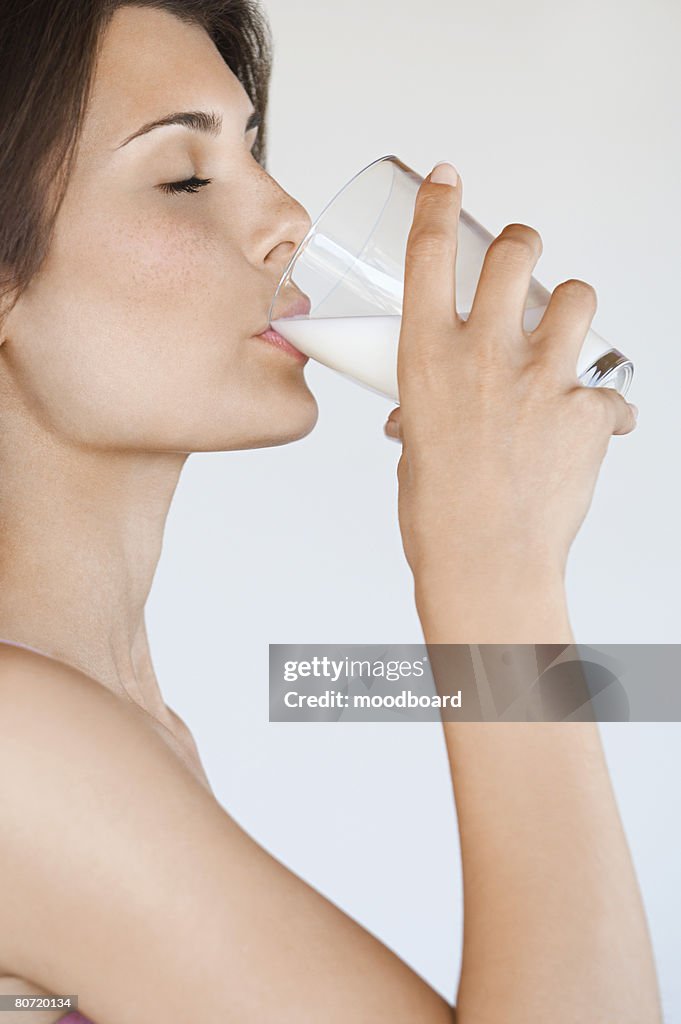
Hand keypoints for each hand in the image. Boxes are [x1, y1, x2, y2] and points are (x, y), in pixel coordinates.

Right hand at [385, 162, 636, 598]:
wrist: (484, 563)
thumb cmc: (437, 516)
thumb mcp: (414, 449)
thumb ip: (425, 415)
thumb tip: (422, 420)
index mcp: (426, 359)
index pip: (429, 255)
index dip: (438, 203)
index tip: (445, 177)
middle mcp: (485, 354)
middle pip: (515, 252)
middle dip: (521, 243)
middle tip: (520, 254)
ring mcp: (541, 378)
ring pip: (577, 296)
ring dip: (571, 308)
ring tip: (563, 337)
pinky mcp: (587, 411)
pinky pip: (611, 392)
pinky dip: (605, 409)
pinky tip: (591, 432)